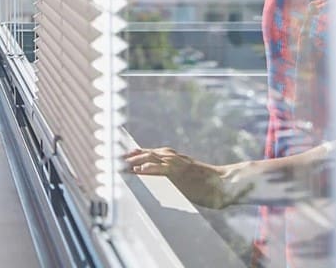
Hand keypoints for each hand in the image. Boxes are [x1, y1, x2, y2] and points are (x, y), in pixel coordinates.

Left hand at [125, 147, 247, 208]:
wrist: (221, 182)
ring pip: (150, 158)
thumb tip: (154, 181)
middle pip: (145, 153)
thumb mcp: (183, 175)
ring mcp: (175, 164)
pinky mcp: (180, 173)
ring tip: (120, 164)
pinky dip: (150, 168)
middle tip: (113, 160)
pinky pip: (162, 169)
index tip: (119, 156)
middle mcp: (171, 157)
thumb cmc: (204, 181)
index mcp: (172, 156)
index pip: (147, 152)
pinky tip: (139, 170)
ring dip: (134, 161)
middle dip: (128, 157)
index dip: (132, 154)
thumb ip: (168, 175)